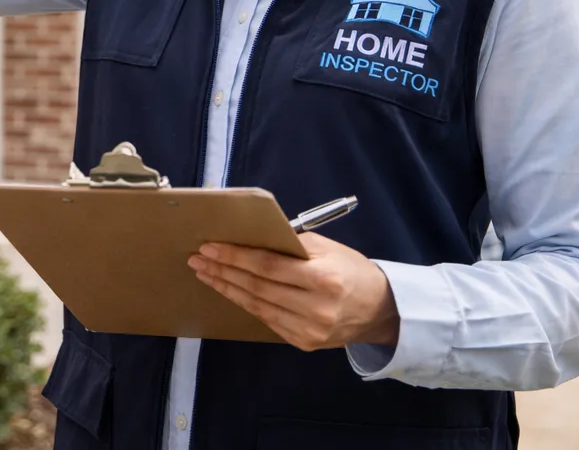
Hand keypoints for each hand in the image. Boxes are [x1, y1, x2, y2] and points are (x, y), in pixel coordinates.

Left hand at [189, 232, 399, 351]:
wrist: (380, 309)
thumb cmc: (351, 270)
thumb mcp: (328, 248)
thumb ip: (291, 244)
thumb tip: (250, 236)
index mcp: (323, 279)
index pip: (268, 267)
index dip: (236, 257)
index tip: (210, 247)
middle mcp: (316, 308)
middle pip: (258, 288)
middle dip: (224, 271)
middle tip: (198, 259)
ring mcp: (309, 330)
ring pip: (257, 306)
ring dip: (227, 288)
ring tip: (206, 274)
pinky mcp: (304, 342)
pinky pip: (266, 319)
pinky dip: (245, 303)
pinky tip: (229, 290)